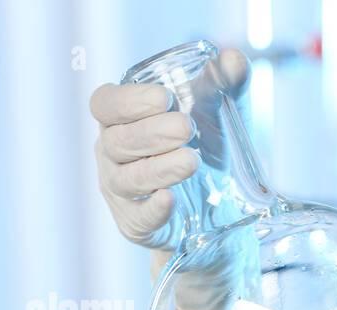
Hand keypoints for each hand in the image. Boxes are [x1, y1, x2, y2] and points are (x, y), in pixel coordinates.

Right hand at [89, 49, 249, 248]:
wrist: (219, 203)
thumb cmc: (206, 146)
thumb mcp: (219, 111)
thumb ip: (225, 82)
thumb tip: (232, 59)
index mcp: (122, 118)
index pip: (105, 104)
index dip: (128, 100)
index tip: (164, 99)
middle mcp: (112, 154)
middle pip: (116, 141)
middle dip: (151, 133)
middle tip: (186, 128)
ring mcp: (120, 191)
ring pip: (127, 179)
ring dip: (158, 168)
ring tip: (192, 161)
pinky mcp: (136, 223)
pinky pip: (138, 217)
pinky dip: (153, 209)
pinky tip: (170, 199)